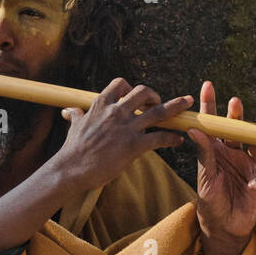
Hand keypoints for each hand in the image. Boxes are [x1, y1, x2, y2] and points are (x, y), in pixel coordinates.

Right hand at [52, 76, 193, 192]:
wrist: (70, 169)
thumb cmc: (72, 150)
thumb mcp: (74, 127)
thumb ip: (76, 116)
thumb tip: (69, 111)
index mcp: (101, 105)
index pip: (121, 84)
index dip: (130, 89)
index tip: (135, 98)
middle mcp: (116, 112)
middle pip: (143, 92)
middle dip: (154, 95)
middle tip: (158, 103)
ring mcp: (126, 128)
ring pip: (158, 111)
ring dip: (175, 107)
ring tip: (186, 104)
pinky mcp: (133, 146)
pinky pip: (159, 138)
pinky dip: (171, 138)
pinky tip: (177, 141)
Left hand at [186, 81, 255, 245]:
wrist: (223, 227)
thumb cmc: (210, 201)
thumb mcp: (205, 177)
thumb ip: (204, 153)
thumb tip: (195, 129)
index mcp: (215, 150)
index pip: (212, 124)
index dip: (210, 105)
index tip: (207, 85)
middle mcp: (233, 153)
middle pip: (237, 129)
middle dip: (236, 115)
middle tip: (234, 102)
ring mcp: (248, 165)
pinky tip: (252, 185)